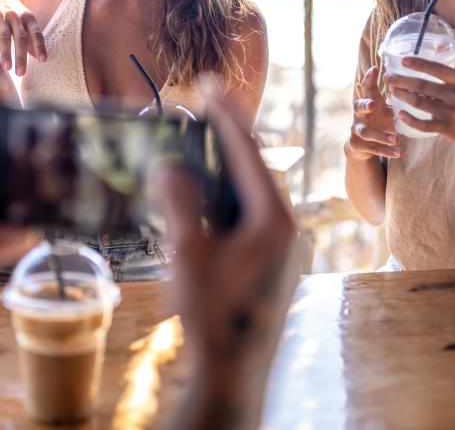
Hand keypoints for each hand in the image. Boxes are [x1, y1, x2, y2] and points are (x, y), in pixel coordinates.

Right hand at [0, 0, 46, 74]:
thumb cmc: (13, 13)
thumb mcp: (25, 22)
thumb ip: (31, 39)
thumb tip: (39, 58)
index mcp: (28, 18)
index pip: (36, 34)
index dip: (40, 47)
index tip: (43, 60)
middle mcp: (17, 17)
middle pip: (21, 38)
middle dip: (21, 56)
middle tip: (21, 73)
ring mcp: (2, 16)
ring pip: (5, 36)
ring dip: (6, 53)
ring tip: (7, 68)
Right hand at [150, 77, 298, 427]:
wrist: (234, 371)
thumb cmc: (213, 312)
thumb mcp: (188, 251)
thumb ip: (179, 201)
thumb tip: (167, 164)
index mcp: (274, 216)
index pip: (247, 152)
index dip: (225, 115)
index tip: (209, 83)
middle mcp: (287, 227)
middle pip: (252, 169)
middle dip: (224, 139)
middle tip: (201, 108)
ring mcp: (282, 248)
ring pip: (249, 195)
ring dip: (221, 171)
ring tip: (195, 148)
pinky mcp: (271, 265)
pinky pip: (248, 218)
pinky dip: (223, 200)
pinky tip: (200, 200)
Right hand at [347, 66, 399, 160]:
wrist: (364, 144)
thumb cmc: (383, 120)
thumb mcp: (391, 109)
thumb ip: (403, 101)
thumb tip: (430, 87)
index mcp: (368, 101)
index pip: (367, 87)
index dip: (369, 78)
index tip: (375, 69)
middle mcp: (360, 114)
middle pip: (357, 106)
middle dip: (364, 105)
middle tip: (373, 104)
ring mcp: (357, 130)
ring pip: (366, 132)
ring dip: (381, 135)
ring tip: (397, 138)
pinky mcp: (357, 144)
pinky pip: (372, 148)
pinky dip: (386, 151)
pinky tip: (399, 152)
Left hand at [384, 58, 454, 144]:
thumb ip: (451, 64)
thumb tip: (435, 43)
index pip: (438, 69)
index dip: (419, 64)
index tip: (403, 60)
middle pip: (423, 86)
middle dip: (402, 80)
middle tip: (388, 77)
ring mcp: (450, 113)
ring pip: (420, 103)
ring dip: (403, 96)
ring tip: (392, 90)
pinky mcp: (445, 128)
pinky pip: (424, 125)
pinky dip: (410, 119)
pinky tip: (400, 113)